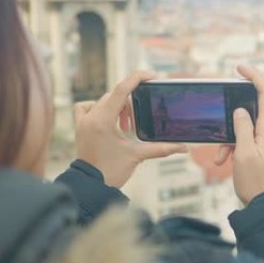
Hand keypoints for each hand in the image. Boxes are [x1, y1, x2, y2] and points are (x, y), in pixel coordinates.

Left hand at [74, 71, 187, 187]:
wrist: (90, 186)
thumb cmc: (111, 172)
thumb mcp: (137, 155)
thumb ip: (161, 148)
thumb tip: (184, 148)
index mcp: (103, 120)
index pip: (121, 89)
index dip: (137, 78)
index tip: (151, 76)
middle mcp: (91, 117)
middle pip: (114, 95)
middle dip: (130, 102)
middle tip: (138, 120)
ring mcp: (83, 121)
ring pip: (102, 101)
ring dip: (117, 107)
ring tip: (126, 125)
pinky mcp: (79, 127)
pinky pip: (86, 107)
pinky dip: (98, 108)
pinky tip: (108, 120)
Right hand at [215, 65, 263, 204]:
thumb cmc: (255, 181)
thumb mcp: (242, 153)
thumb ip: (241, 127)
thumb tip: (240, 109)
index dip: (255, 75)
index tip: (239, 68)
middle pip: (251, 110)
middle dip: (231, 122)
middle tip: (221, 142)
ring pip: (246, 126)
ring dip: (230, 138)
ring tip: (222, 157)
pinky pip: (248, 136)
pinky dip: (235, 145)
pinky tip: (226, 160)